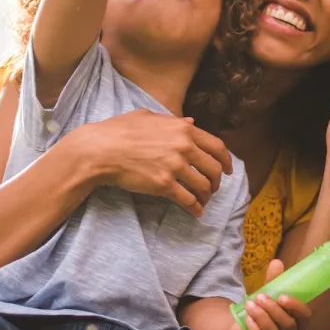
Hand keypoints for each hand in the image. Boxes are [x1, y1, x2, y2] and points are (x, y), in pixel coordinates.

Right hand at [69, 110, 231, 217]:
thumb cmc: (119, 130)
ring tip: (203, 200)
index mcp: (183, 129)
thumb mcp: (148, 116)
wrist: (100, 150)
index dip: (226, 160)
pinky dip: (195, 208)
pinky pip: (188, 200)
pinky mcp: (164, 185)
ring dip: (207, 196)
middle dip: (217, 181)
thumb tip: (191, 121)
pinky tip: (195, 212)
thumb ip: (173, 120)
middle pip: (214, 168)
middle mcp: (184, 146)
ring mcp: (175, 166)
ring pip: (203, 186)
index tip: (228, 169)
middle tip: (213, 187)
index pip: (216, 146)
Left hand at [226, 260, 312, 329]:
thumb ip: (273, 281)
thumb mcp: (267, 295)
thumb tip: (277, 261)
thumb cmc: (260, 313)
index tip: (282, 296)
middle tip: (259, 296)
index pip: (305, 317)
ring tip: (249, 303)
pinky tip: (247, 319)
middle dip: (272, 309)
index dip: (296, 307)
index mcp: (297, 324)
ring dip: (261, 316)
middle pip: (287, 325)